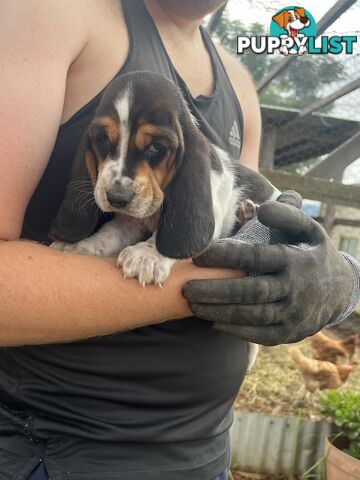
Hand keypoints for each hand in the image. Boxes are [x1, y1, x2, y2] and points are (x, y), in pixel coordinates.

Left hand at [183, 201, 353, 345]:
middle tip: (186, 288)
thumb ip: (287, 213)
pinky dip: (237, 331)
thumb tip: (261, 208)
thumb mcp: (308, 228)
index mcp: (296, 259)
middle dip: (216, 291)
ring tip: (192, 305)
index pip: (257, 257)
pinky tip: (214, 323)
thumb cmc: (312, 252)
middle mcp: (295, 288)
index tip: (197, 254)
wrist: (341, 289)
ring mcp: (294, 314)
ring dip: (220, 312)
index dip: (226, 256)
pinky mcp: (291, 332)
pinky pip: (262, 335)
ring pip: (253, 315)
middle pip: (251, 291)